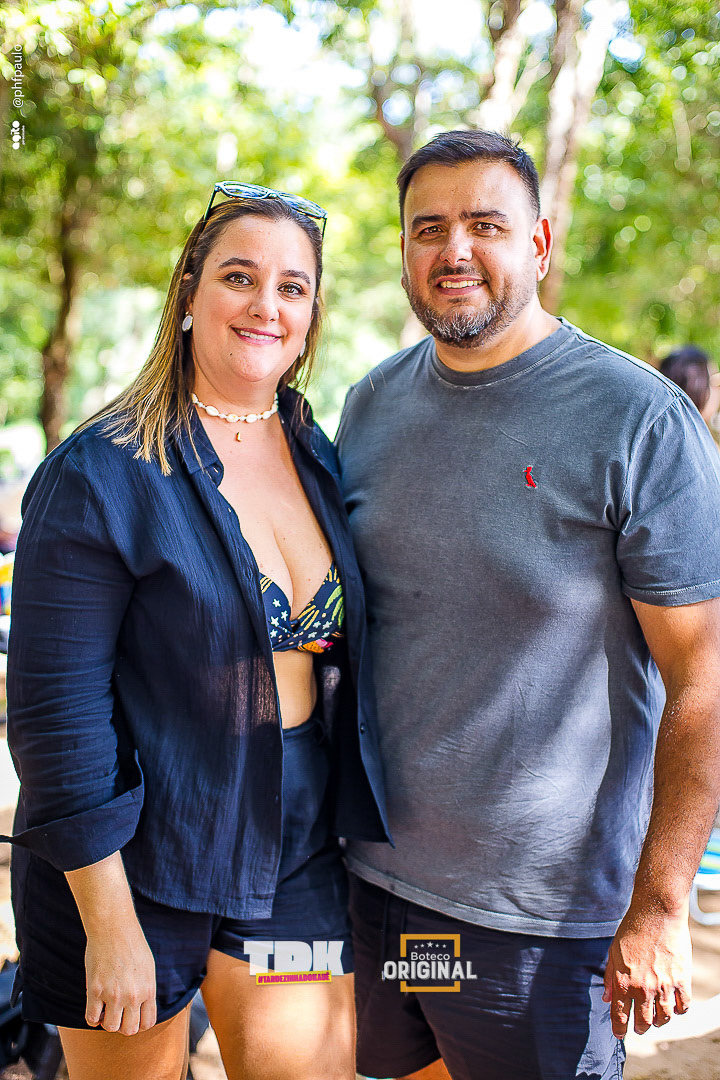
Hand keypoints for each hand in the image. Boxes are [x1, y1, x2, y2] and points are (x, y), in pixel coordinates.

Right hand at [84, 917, 156, 1034]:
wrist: (113, 927)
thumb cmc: (131, 944)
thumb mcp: (147, 967)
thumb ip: (145, 989)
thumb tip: (141, 1008)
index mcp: (148, 989)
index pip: (147, 1023)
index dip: (139, 1023)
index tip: (131, 1016)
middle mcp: (133, 995)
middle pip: (129, 1030)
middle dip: (123, 1025)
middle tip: (118, 1013)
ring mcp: (114, 994)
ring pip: (110, 1027)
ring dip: (107, 1021)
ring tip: (106, 1008)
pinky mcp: (95, 990)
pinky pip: (91, 1019)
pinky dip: (93, 1017)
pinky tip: (95, 1005)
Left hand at [602, 905, 691, 1037]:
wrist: (656, 914)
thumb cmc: (632, 930)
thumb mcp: (613, 952)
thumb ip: (609, 977)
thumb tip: (606, 998)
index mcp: (623, 981)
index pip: (619, 1015)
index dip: (619, 1028)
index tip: (619, 1034)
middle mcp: (643, 987)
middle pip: (643, 1021)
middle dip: (639, 1028)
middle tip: (639, 1028)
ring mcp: (663, 986)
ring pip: (663, 1018)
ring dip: (659, 1022)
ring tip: (657, 1019)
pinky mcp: (681, 980)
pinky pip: (683, 1007)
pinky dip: (679, 1011)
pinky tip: (674, 1007)